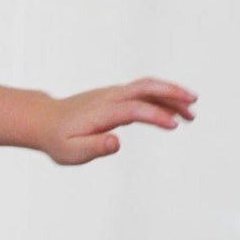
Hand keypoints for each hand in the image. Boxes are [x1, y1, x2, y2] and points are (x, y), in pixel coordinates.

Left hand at [42, 78, 195, 164]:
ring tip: (190, 112)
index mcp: (104, 111)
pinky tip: (172, 111)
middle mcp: (111, 97)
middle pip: (147, 87)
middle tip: (194, 105)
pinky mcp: (115, 96)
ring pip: (147, 88)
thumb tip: (117, 142)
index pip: (136, 109)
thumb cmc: (58, 140)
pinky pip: (142, 92)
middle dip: (172, 94)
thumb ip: (94, 147)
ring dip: (170, 96)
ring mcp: (114, 94)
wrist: (45, 120)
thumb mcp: (71, 152)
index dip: (157, 116)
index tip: (175, 125)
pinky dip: (160, 98)